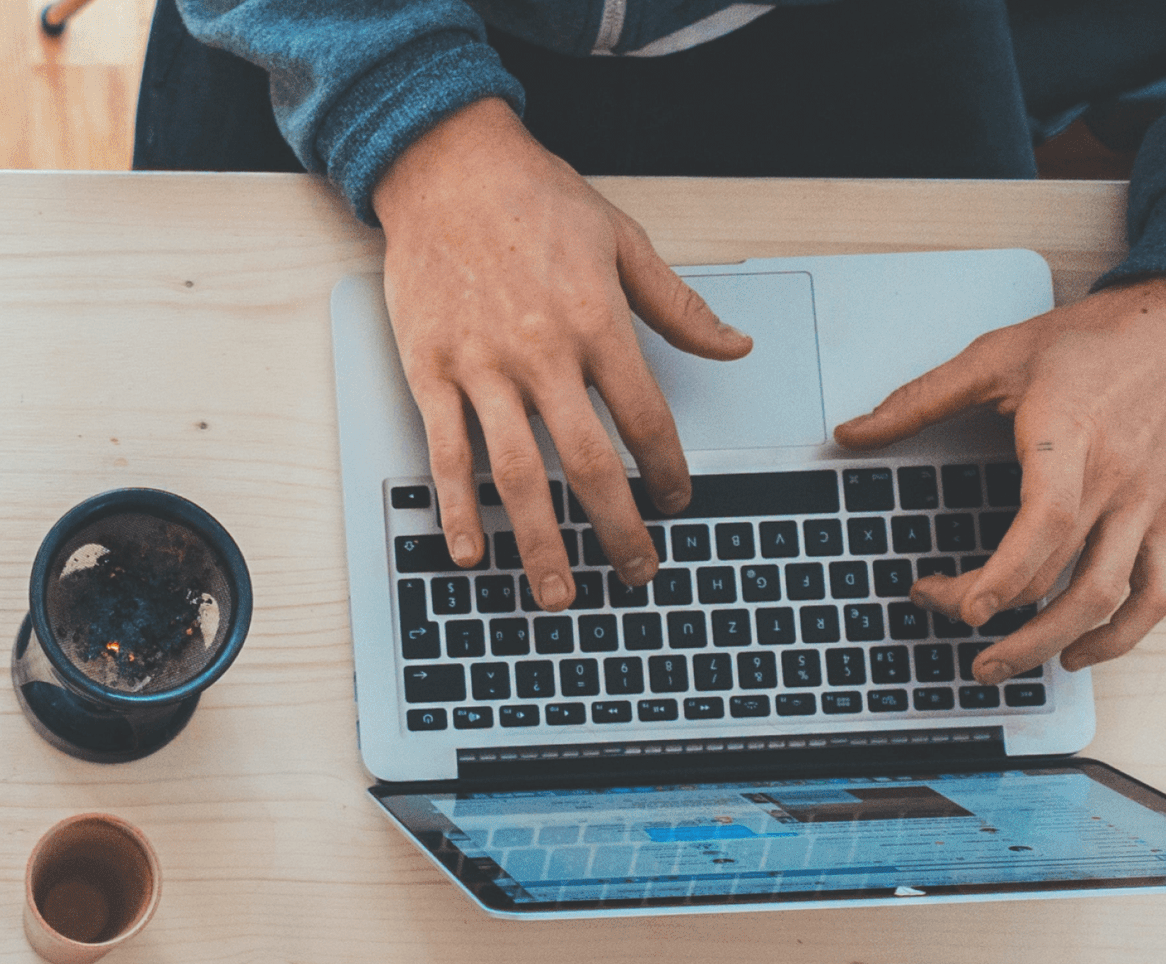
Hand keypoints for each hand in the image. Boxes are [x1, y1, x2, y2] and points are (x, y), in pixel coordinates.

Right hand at [371, 98, 753, 612]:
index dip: (668, 470)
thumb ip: (678, 306)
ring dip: (540, 542)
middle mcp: (541, 354)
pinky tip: (472, 552)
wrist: (449, 169)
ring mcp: (481, 368)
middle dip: (618, 528)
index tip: (678, 502)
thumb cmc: (536, 200)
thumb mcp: (622, 241)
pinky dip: (458, 509)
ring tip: (558, 592)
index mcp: (597, 323)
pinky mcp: (431, 372)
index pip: (645, 418)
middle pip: (590, 463)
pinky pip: (447, 455)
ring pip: (519, 475)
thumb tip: (734, 348)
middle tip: (636, 570)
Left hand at [834, 278, 1165, 685]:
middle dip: (996, 612)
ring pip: (1109, 597)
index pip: (1047, 524)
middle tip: (943, 616)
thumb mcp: (1000, 354)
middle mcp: (1116, 481)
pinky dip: (1122, 635)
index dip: (1004, 576)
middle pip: (1062, 575)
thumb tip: (850, 433)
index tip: (961, 607)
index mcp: (1071, 440)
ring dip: (1052, 643)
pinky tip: (1077, 652)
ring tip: (999, 666)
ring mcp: (1147, 505)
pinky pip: (1157, 592)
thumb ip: (921, 398)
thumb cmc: (1098, 339)